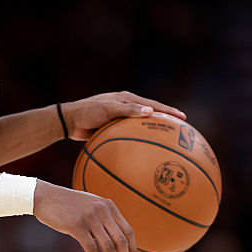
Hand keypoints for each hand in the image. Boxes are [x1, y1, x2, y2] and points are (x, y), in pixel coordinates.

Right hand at [33, 180, 137, 251]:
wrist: (44, 196)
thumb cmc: (67, 205)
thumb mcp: (90, 206)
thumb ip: (104, 219)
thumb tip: (115, 243)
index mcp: (108, 206)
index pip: (127, 230)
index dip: (133, 249)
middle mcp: (102, 211)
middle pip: (120, 241)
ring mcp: (90, 218)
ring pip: (108, 248)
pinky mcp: (77, 226)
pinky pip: (91, 249)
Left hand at [60, 92, 184, 140]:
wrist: (69, 121)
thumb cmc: (87, 112)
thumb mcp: (108, 109)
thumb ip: (128, 110)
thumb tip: (150, 111)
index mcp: (127, 98)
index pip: (153, 104)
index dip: (168, 111)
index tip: (183, 118)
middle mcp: (126, 106)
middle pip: (151, 114)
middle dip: (166, 121)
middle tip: (181, 131)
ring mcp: (121, 118)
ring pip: (142, 125)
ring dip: (153, 132)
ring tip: (167, 143)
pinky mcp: (114, 128)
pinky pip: (131, 135)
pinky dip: (139, 141)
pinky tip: (145, 153)